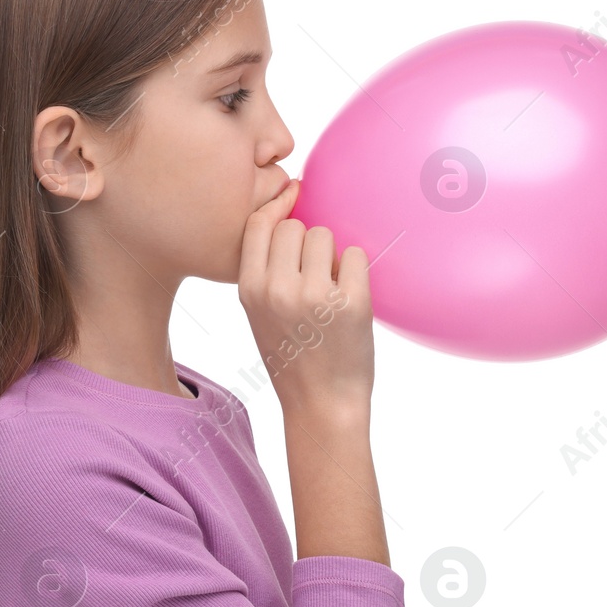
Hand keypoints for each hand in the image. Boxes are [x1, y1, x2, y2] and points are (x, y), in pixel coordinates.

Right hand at [238, 178, 374, 416]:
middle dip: (307, 243)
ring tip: (330, 290)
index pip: (258, 224)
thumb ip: (266, 271)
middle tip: (313, 276)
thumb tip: (288, 214)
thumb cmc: (292, 358)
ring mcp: (315, 295)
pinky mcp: (352, 302)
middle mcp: (278, 290)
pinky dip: (356, 271)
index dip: (276, 209)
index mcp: (250, 291)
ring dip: (332, 256)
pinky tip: (349, 297)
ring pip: (325, 236)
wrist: (321, 405)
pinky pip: (356, 255)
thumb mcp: (259, 315)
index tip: (291, 201)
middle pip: (295, 227)